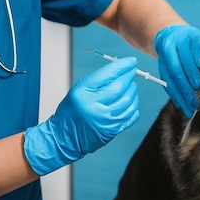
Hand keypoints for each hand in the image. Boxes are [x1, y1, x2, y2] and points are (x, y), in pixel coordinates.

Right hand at [24, 57, 139, 175]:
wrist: (65, 138)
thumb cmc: (71, 112)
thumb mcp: (78, 90)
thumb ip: (98, 80)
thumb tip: (120, 69)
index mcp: (83, 93)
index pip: (107, 75)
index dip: (122, 66)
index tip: (130, 62)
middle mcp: (94, 107)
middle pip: (120, 87)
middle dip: (129, 77)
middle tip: (131, 72)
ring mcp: (105, 120)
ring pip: (129, 100)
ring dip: (132, 90)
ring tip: (129, 87)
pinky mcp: (113, 130)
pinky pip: (132, 115)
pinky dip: (134, 105)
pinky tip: (129, 102)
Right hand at [154, 25, 199, 116]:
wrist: (172, 34)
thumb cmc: (193, 40)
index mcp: (186, 37)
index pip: (188, 53)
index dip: (192, 68)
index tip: (199, 82)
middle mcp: (172, 47)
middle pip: (177, 69)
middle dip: (186, 86)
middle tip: (195, 101)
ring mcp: (164, 58)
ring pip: (171, 79)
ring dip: (180, 95)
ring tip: (190, 109)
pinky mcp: (161, 67)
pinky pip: (166, 83)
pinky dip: (174, 95)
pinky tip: (181, 105)